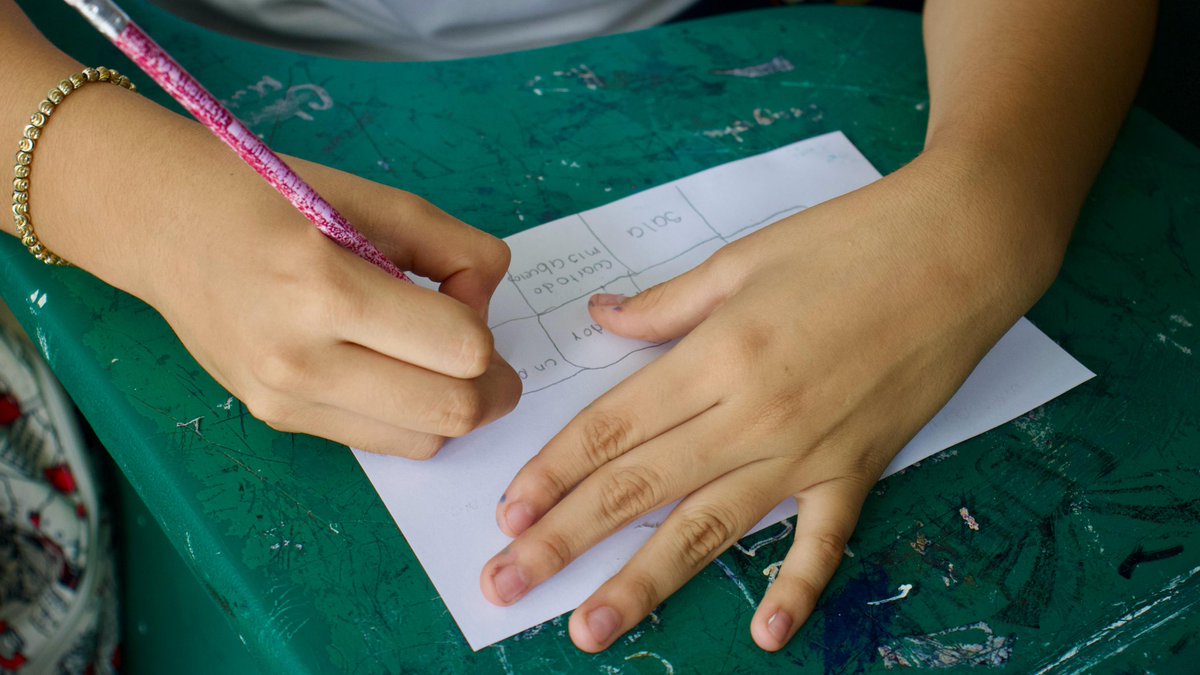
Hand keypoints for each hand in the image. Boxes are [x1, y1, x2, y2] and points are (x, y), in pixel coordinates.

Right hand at [139, 157, 520, 456]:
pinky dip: (408, 415)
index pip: (461, 348)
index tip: (463, 294)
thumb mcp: (372, 199)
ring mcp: (285, 399)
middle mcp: (301, 359)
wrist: (163, 225)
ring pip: (423, 442)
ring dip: (451, 407)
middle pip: (451, 412)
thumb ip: (453, 247)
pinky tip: (391, 370)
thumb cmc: (268, 198)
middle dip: (490, 385)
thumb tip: (486, 304)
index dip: (484, 324)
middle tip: (483, 352)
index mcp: (325, 288)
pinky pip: (380, 443)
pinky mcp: (277, 419)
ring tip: (433, 359)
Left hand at [480, 152, 1062, 649]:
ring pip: (708, 530)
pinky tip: (763, 635)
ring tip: (589, 630)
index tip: (509, 512)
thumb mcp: (741, 260)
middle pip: (639, 488)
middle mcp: (752, 416)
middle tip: (505, 584)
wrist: (961, 248)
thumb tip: (601, 319)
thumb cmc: (850, 241)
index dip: (554, 472)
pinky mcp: (860, 469)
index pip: (612, 429)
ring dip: (644, 584)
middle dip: (565, 540)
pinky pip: (822, 542)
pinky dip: (796, 590)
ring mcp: (807, 452)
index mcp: (715, 357)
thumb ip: (665, 304)